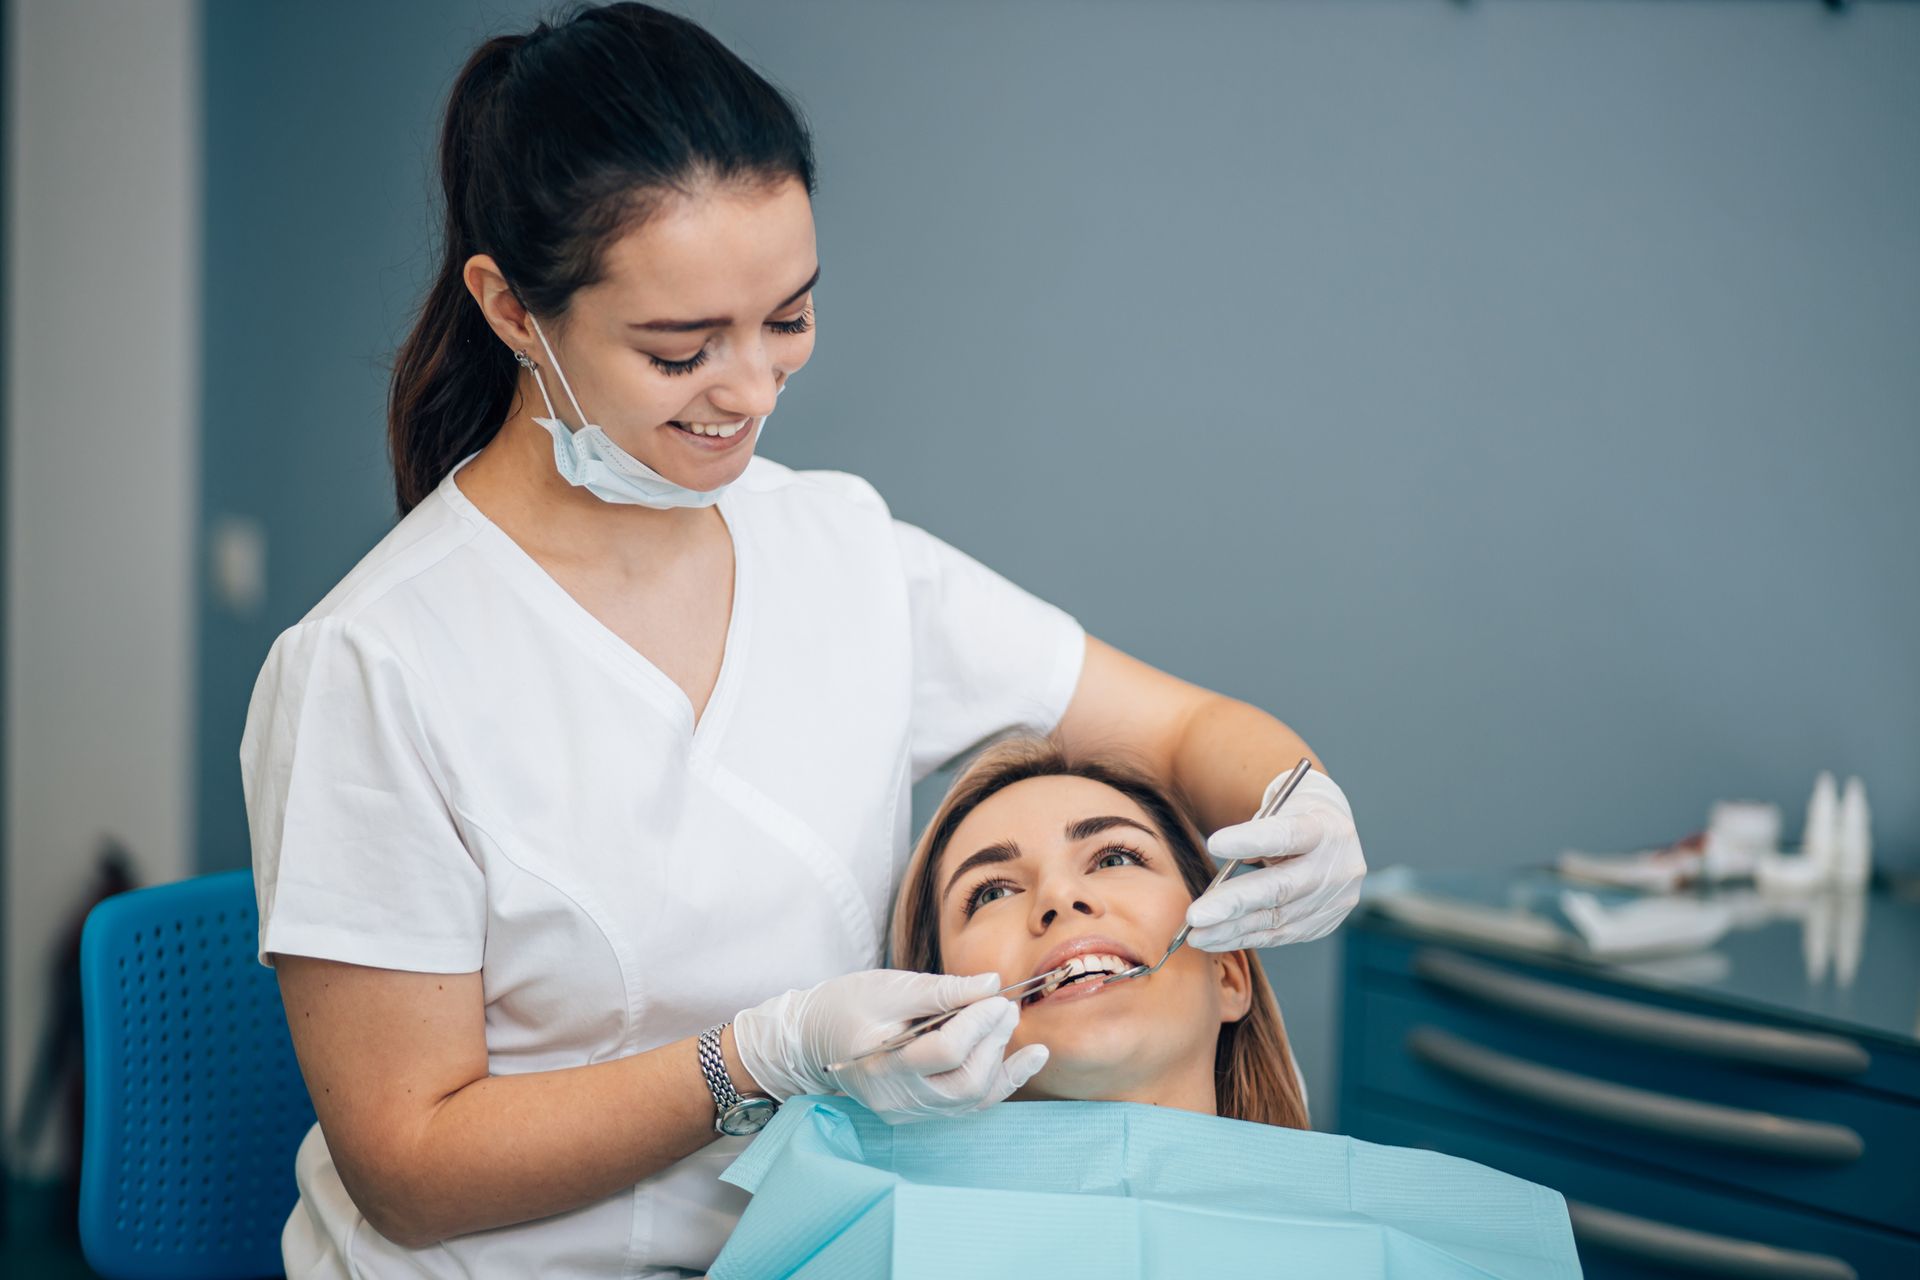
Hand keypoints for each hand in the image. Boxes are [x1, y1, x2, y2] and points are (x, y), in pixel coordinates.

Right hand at [732, 969, 1048, 1123]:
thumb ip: (942, 990)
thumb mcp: (889, 987)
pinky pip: (969, 1103)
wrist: (811, 1040)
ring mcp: (909, 1111)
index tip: (998, 996)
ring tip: (1010, 1022)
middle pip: (965, 1082)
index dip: (978, 1023)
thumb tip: (993, 984)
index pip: (944, 1052)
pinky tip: (1029, 1058)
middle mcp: (897, 1098)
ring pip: (973, 1098)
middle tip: (1006, 1007)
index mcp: (881, 1063)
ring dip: (1002, 1060)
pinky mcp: (921, 1111)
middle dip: (994, 1042)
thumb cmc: (845, 1005)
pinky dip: (1003, 1081)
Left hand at [1183, 768, 1364, 949]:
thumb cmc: (1295, 817)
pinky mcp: (1323, 923)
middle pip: (1280, 888)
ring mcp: (1333, 900)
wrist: (1334, 836)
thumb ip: (1255, 833)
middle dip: (1233, 903)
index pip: (1286, 834)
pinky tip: (1216, 940)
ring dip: (1231, 929)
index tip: (1213, 844)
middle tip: (1195, 916)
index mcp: (1324, 828)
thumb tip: (1219, 872)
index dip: (1251, 841)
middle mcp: (1335, 867)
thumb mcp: (1282, 808)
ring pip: (1275, 918)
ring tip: (1196, 935)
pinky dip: (1244, 938)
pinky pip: (1279, 935)